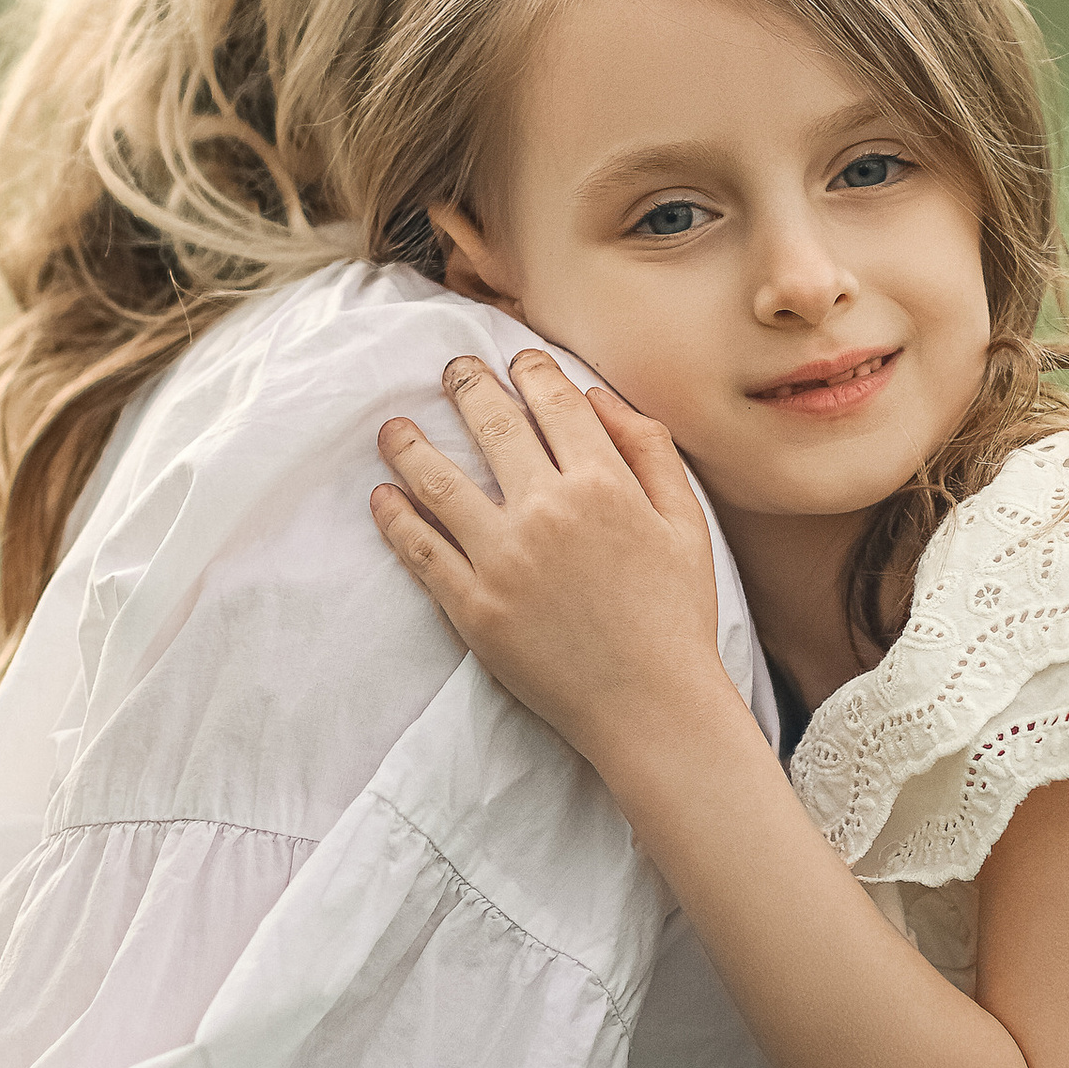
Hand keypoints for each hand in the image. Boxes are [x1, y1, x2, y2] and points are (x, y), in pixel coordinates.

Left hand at [370, 352, 730, 767]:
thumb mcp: (686, 522)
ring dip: (409, 444)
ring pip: (438, 481)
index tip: (516, 360)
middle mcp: (546, 511)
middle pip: (490, 424)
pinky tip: (382, 497)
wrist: (651, 707)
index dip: (531, 370)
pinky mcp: (472, 607)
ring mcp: (502, 559)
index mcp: (603, 484)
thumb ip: (649, 450)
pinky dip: (394, 517)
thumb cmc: (676, 616)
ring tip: (392, 428)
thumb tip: (596, 399)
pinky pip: (419, 550)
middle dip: (465, 385)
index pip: (554, 402)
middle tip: (451, 371)